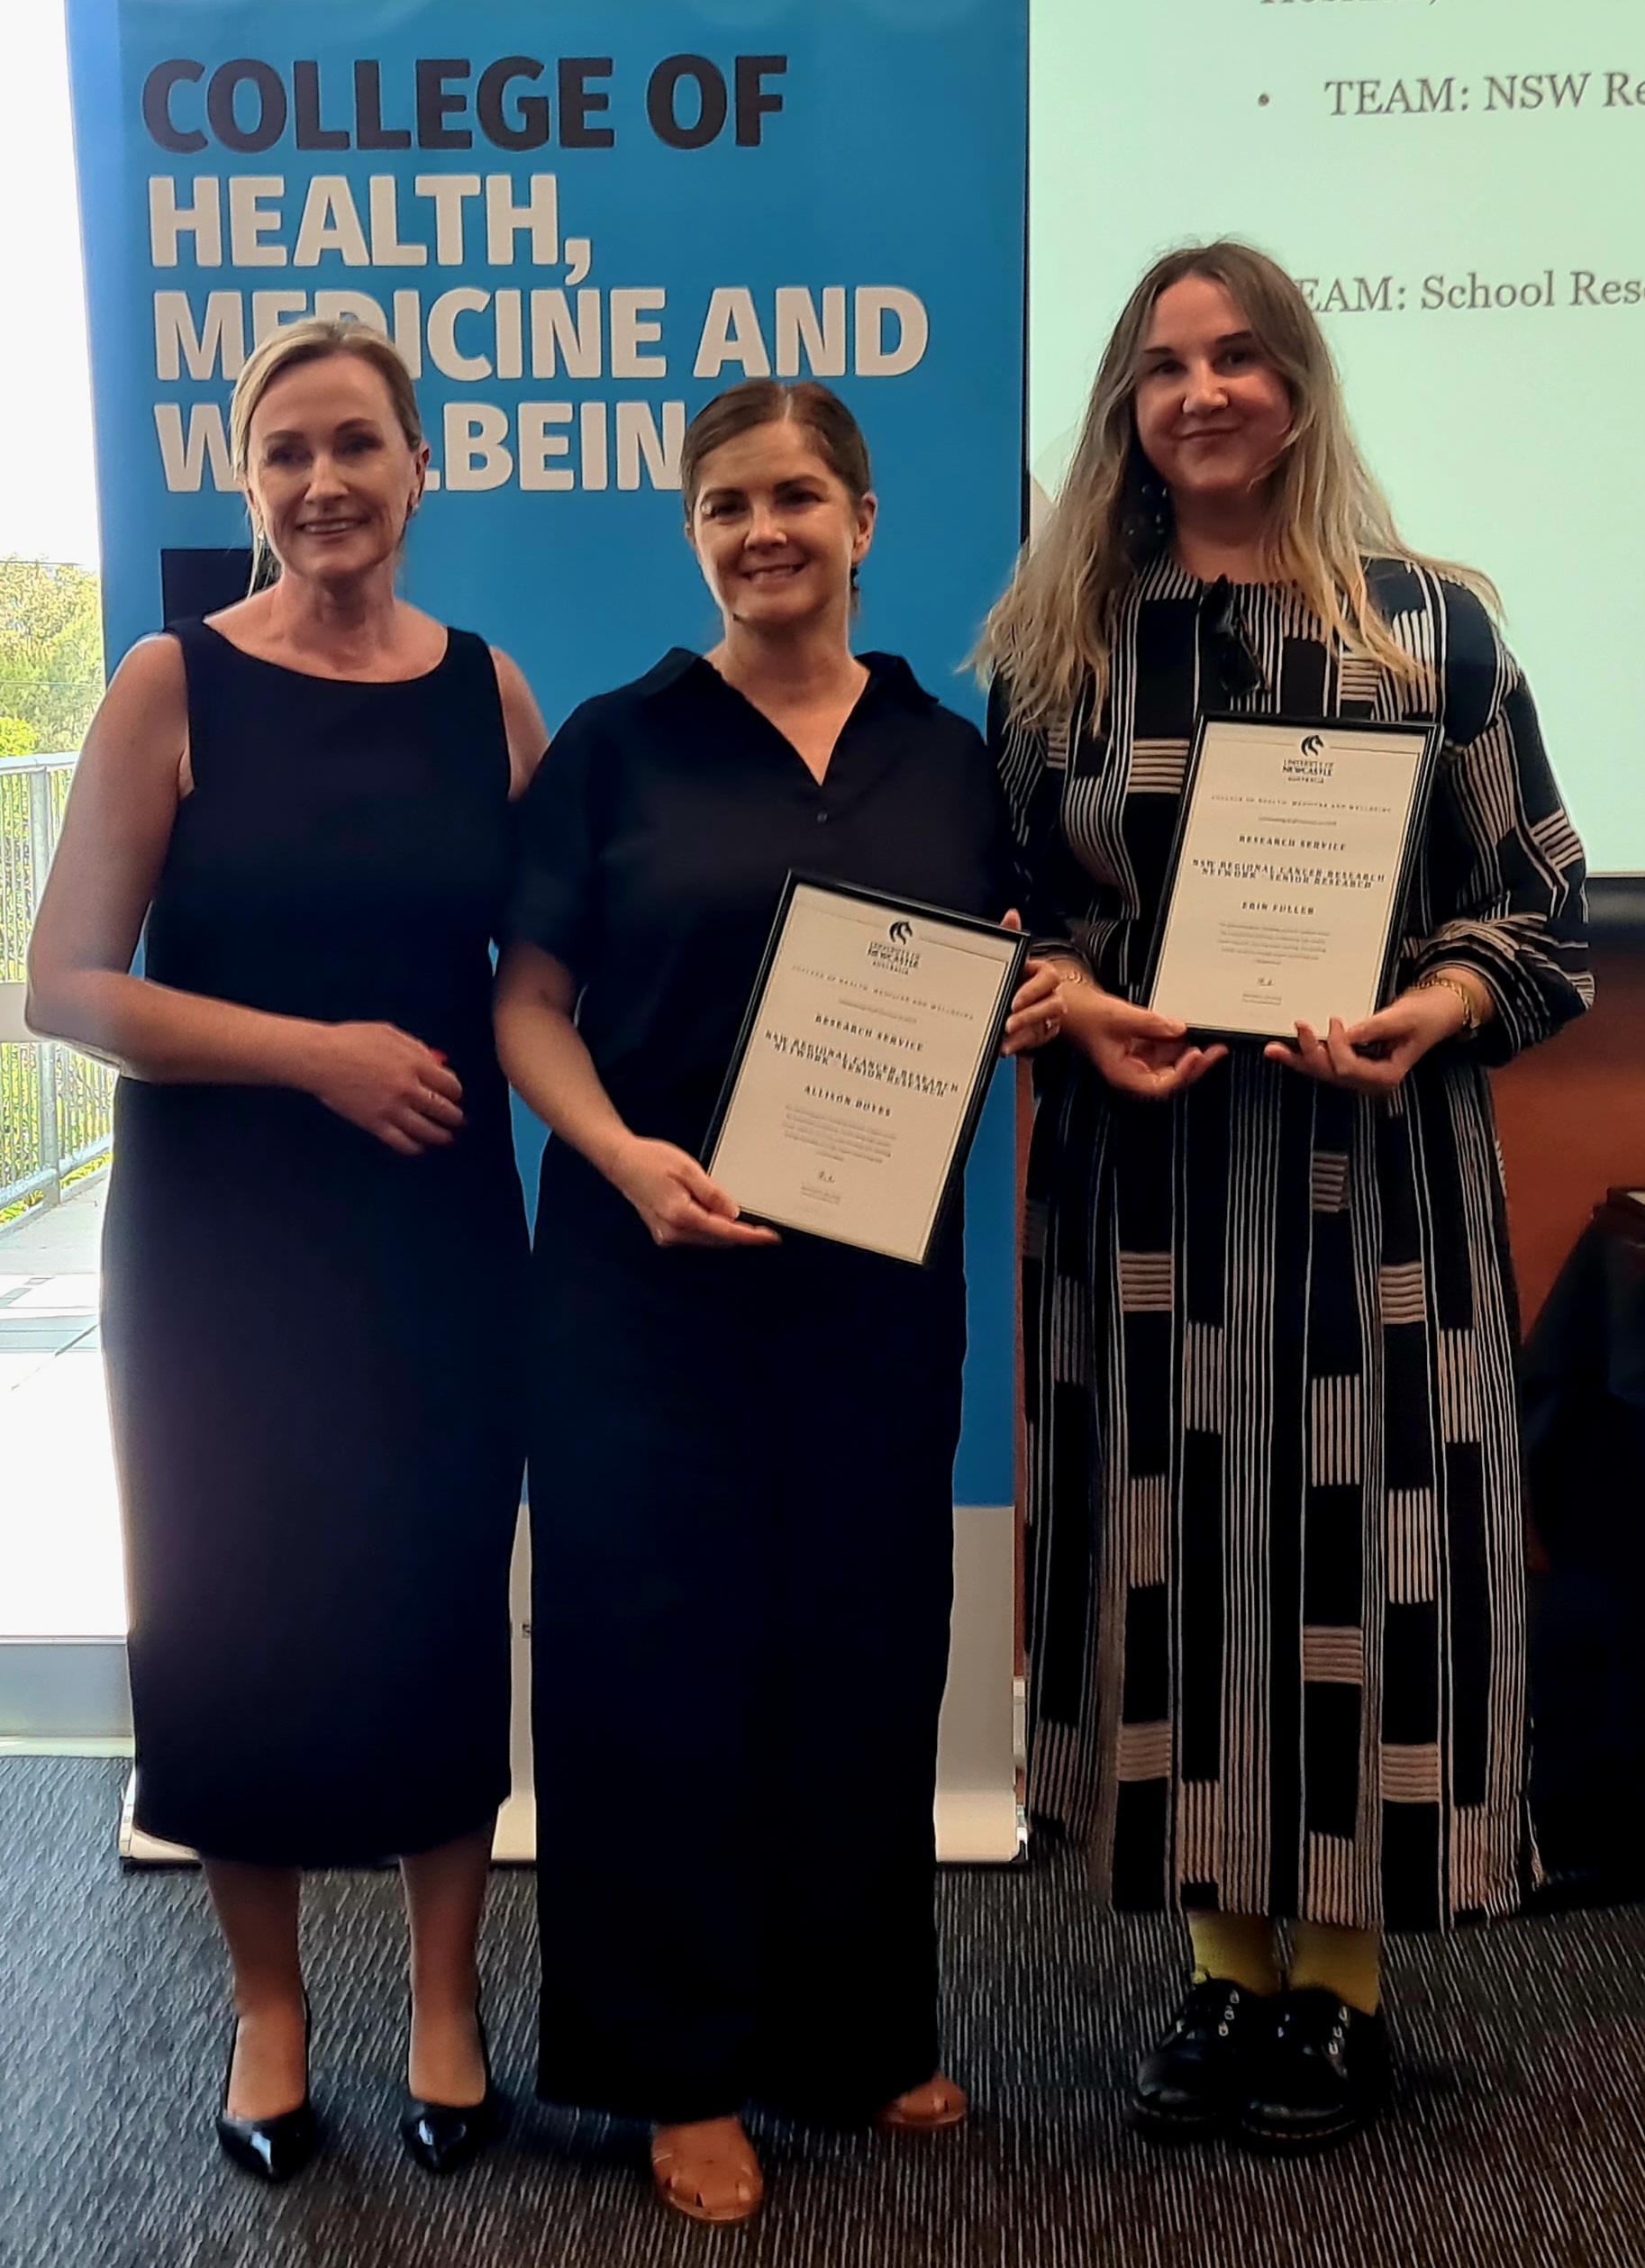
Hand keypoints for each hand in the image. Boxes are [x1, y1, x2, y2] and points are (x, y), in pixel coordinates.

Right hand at [304, 1023, 464, 1154]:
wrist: (319, 1058)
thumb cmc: (352, 1040)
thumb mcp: (390, 1033)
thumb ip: (416, 1048)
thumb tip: (436, 1063)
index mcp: (414, 1063)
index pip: (450, 1085)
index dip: (456, 1092)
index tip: (455, 1096)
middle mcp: (407, 1088)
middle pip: (444, 1110)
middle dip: (455, 1117)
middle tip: (458, 1120)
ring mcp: (391, 1108)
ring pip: (428, 1131)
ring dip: (442, 1136)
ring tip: (447, 1138)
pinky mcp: (374, 1123)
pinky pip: (402, 1143)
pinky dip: (415, 1148)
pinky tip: (420, 1147)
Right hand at [606, 1135, 780, 1250]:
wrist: (622, 1162)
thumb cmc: (650, 1160)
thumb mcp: (689, 1169)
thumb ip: (713, 1194)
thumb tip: (733, 1214)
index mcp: (680, 1215)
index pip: (725, 1232)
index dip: (750, 1236)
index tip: (770, 1237)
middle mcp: (673, 1232)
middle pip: (718, 1239)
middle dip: (739, 1231)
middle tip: (758, 1219)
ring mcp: (667, 1235)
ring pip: (708, 1239)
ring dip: (723, 1228)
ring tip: (720, 1202)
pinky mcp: (665, 1233)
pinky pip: (696, 1235)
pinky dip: (709, 1226)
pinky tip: (708, 1209)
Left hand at [995, 910, 1067, 1056]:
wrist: (1008, 1000)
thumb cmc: (1011, 976)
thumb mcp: (1008, 958)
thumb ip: (1009, 936)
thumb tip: (1012, 915)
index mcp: (1042, 973)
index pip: (1048, 978)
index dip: (1033, 990)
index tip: (1015, 1000)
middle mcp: (1050, 994)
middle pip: (1053, 1005)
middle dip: (1030, 1016)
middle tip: (1009, 1023)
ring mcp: (1048, 1015)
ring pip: (1046, 1025)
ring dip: (1026, 1033)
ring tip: (1006, 1037)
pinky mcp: (1042, 1033)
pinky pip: (1037, 1041)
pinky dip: (1020, 1045)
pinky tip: (1005, 1047)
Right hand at [1060, 985, 1227, 1099]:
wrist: (1071, 1005)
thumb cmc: (1083, 1017)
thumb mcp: (1117, 1015)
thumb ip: (1150, 1023)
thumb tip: (1179, 1028)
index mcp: (1123, 1074)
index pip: (1158, 1086)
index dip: (1181, 1074)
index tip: (1195, 1055)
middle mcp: (1133, 1071)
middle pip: (1172, 1078)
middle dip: (1195, 1064)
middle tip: (1216, 1050)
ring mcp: (1140, 1060)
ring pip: (1173, 1063)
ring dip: (1190, 1051)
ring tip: (1208, 1036)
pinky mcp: (1144, 1047)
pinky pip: (1168, 1047)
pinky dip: (1179, 1039)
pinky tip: (1188, 1029)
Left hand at [1263, 985, 1465, 1094]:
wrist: (1431, 1014)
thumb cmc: (1423, 1017)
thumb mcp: (1403, 1019)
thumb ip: (1374, 1028)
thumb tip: (1346, 1032)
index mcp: (1385, 1076)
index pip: (1349, 1068)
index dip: (1337, 1046)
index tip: (1335, 1021)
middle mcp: (1369, 1081)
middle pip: (1330, 1073)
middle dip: (1310, 1052)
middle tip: (1299, 1026)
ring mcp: (1358, 1076)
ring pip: (1322, 1072)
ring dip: (1298, 1059)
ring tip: (1273, 1049)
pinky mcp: (1350, 1065)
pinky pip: (1323, 1064)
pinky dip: (1303, 1056)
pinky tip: (1284, 1050)